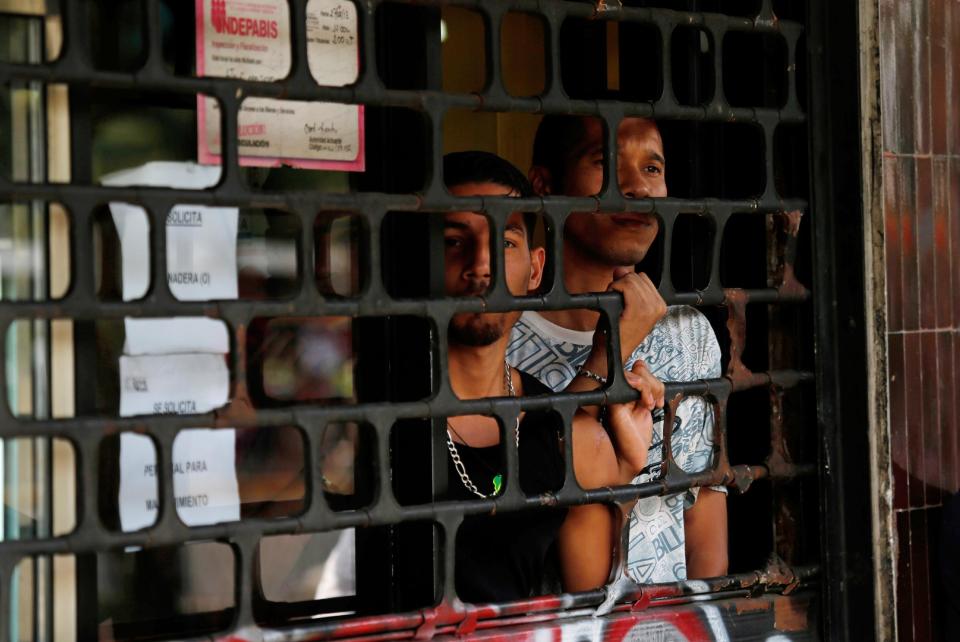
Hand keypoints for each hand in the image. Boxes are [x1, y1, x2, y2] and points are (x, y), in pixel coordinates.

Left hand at [607, 267, 666, 362]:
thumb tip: (621, 269)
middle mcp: (658, 306)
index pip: (643, 278)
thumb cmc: (617, 333)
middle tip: (616, 303)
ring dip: (617, 287)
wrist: (612, 353)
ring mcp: (650, 308)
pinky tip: (612, 303)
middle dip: (622, 284)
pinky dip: (614, 289)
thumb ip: (625, 284)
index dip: (627, 284)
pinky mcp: (639, 310)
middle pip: (637, 276)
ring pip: (630, 279)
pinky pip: (625, 285)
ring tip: (615, 305)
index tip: (622, 298)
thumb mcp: (624, 305)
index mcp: (659, 305)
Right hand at [607, 360, 663, 480]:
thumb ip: (647, 389)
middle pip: (637, 368)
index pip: (638, 370)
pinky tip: (647, 403)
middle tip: (656, 400)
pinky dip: (644, 389)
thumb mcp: (647, 408)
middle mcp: (620, 392)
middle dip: (653, 381)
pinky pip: (629, 384)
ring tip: (651, 404)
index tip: (659, 398)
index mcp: (627, 392)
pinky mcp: (615, 402)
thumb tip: (642, 367)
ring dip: (650, 387)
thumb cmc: (637, 437)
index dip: (651, 378)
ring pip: (634, 373)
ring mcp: (616, 396)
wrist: (632, 456)